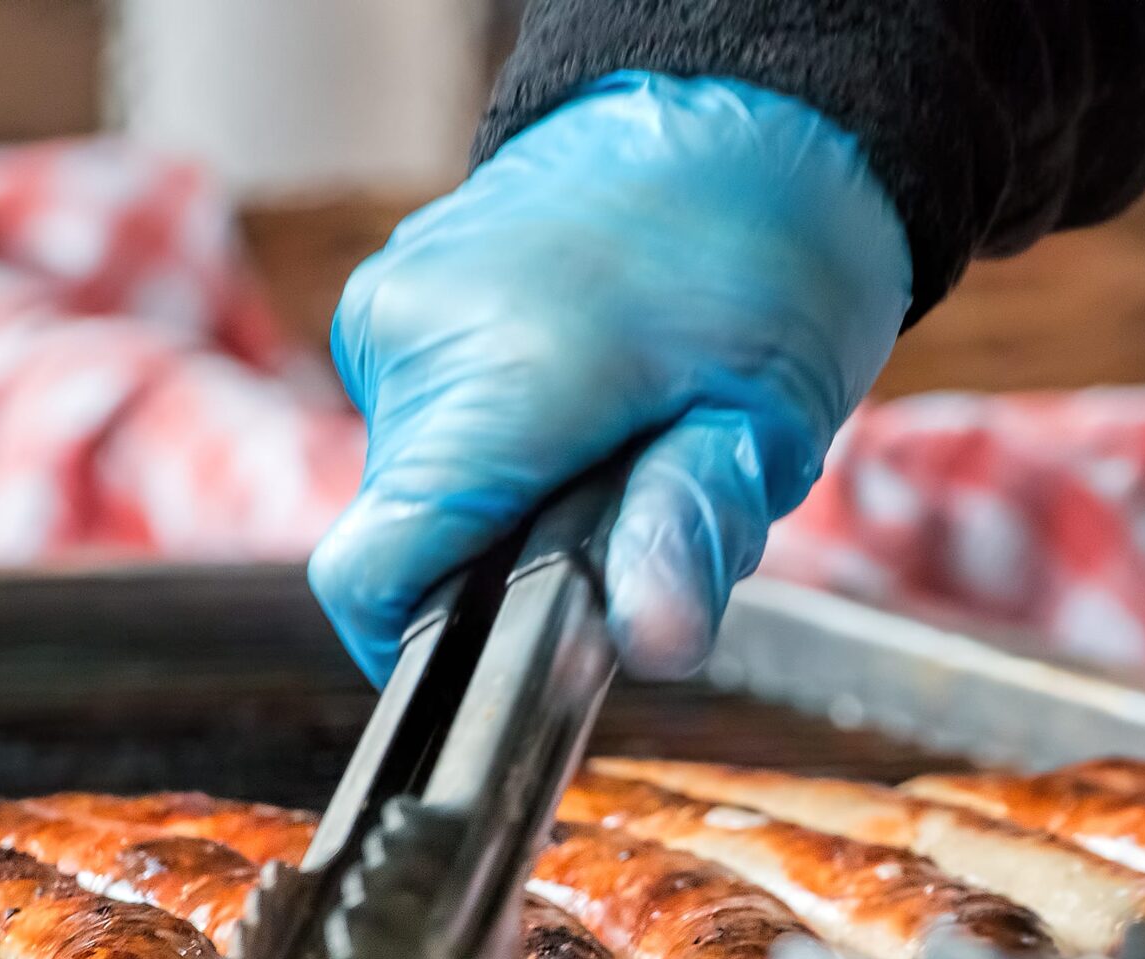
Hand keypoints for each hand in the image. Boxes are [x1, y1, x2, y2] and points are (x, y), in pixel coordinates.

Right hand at [311, 71, 912, 680]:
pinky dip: (493, 441)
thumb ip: (694, 533)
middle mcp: (412, 341)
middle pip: (415, 542)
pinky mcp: (388, 301)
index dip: (435, 655)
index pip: (374, 576)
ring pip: (418, 487)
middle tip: (637, 506)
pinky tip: (578, 395)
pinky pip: (422, 424)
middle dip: (519, 565)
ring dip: (510, 502)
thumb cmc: (770, 258)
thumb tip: (650, 642)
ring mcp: (388, 311)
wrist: (734, 115)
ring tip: (619, 434)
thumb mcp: (770, 415)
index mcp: (496, 376)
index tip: (519, 658)